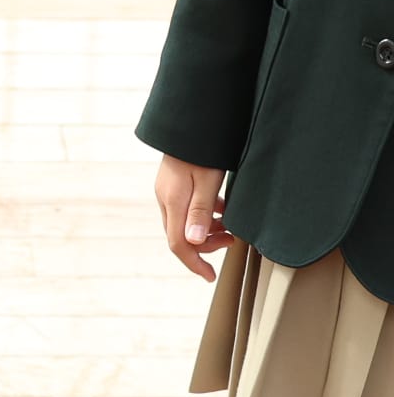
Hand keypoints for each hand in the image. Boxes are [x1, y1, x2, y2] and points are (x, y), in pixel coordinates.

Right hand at [155, 155, 229, 281]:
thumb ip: (200, 212)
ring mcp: (168, 190)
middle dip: (206, 245)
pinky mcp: (173, 183)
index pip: (179, 244)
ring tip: (229, 225)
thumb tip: (193, 242)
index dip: (195, 263)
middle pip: (181, 235)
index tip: (210, 276)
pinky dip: (204, 215)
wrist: (192, 121)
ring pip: (185, 222)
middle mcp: (165, 198)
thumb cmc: (203, 149)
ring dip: (207, 230)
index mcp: (173, 201)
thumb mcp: (208, 181)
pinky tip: (221, 208)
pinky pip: (187, 208)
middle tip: (232, 241)